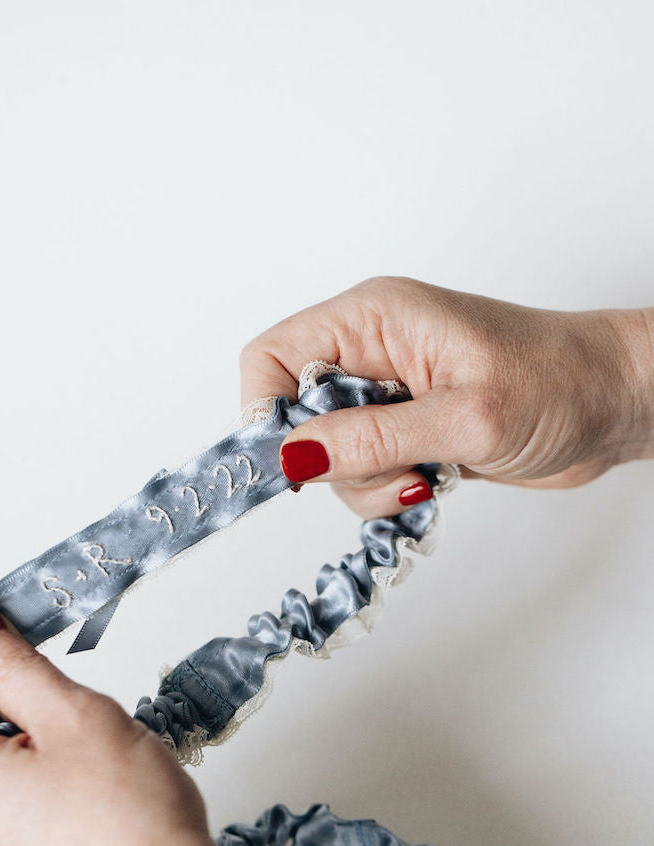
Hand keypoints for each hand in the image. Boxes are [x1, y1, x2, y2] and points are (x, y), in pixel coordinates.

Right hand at [240, 277, 653, 516]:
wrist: (615, 403)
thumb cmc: (560, 383)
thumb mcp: (463, 417)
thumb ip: (373, 439)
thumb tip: (293, 455)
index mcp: (374, 319)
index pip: (273, 358)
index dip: (268, 412)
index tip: (299, 461)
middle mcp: (372, 352)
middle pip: (297, 415)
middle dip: (336, 460)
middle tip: (397, 467)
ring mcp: (389, 393)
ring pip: (330, 454)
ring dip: (369, 483)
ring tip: (430, 473)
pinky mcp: (407, 429)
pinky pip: (366, 471)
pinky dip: (390, 489)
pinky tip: (437, 478)